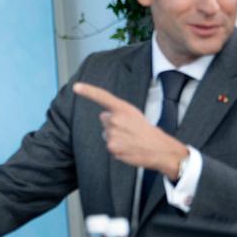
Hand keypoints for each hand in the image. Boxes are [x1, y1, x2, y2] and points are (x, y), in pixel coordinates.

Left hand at [73, 82, 188, 178]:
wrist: (160, 149)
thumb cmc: (147, 131)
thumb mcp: (134, 115)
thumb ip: (117, 113)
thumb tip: (104, 116)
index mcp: (123, 108)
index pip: (103, 97)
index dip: (88, 91)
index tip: (76, 87)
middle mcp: (115, 119)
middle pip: (104, 119)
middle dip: (113, 123)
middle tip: (129, 129)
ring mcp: (113, 134)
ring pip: (106, 133)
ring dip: (115, 136)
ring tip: (130, 139)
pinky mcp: (112, 147)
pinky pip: (109, 145)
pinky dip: (117, 148)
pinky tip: (128, 147)